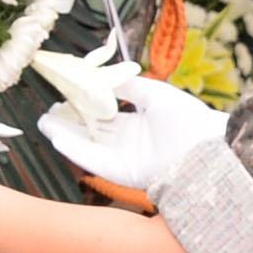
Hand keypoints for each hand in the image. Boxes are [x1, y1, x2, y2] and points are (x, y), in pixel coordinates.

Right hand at [38, 75, 227, 195]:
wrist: (208, 147)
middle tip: (46, 113)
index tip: (66, 96)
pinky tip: (57, 138)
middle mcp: (132, 143)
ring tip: (44, 123)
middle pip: (93, 131)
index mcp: (142, 124)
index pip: (107, 115)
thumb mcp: (155, 93)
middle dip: (69, 122)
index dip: (85, 106)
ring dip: (66, 135)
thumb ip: (128, 86)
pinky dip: (75, 150)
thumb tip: (103, 78)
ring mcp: (127, 159)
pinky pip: (94, 161)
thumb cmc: (188, 118)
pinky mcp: (124, 173)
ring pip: (89, 146)